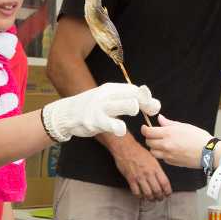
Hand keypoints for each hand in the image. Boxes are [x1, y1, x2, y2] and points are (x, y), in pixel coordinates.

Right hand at [44, 83, 160, 140]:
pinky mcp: (94, 121)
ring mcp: (101, 107)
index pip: (136, 90)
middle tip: (148, 115)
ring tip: (131, 116)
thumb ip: (127, 100)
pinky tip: (120, 130)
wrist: (66, 114)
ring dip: (132, 109)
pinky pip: (113, 124)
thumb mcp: (109, 99)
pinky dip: (119, 128)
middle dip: (146, 104)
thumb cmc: (93, 108)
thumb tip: (152, 103)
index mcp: (112, 89)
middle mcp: (108, 95)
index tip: (154, 109)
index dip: (148, 99)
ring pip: (127, 105)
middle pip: (135, 95)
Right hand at [106, 134, 172, 200]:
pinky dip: (140, 196)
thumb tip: (161, 178)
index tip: (167, 194)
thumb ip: (157, 169)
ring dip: (151, 199)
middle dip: (160, 197)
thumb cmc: (138, 151)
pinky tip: (141, 196)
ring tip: (151, 199)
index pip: (165, 183)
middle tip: (160, 199)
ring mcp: (139, 177)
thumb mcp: (152, 158)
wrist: (125, 147)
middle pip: (157, 190)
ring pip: (148, 193)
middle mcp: (149, 173)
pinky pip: (136, 192)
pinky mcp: (131, 179)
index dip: (167, 191)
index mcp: (156, 168)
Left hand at [142, 114, 214, 168]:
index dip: (144, 129)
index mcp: (168, 133)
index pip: (148, 132)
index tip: (145, 128)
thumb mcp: (184, 126)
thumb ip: (169, 123)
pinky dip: (163, 154)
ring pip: (153, 152)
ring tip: (161, 144)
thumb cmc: (199, 137)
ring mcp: (168, 155)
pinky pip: (162, 158)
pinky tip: (170, 151)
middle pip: (148, 142)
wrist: (208, 152)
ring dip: (154, 148)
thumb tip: (160, 119)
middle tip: (154, 135)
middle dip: (150, 138)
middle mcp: (166, 145)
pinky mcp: (172, 162)